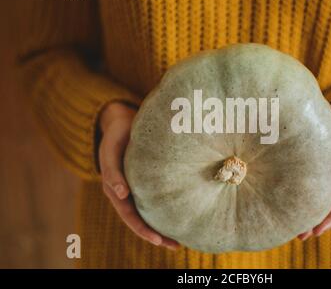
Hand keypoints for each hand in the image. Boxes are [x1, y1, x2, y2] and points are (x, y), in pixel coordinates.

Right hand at [98, 101, 178, 249]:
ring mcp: (134, 190)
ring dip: (161, 230)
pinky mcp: (144, 185)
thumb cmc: (117, 135)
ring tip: (179, 243)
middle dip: (156, 235)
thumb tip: (121, 194)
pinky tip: (180, 220)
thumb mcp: (111, 148)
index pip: (129, 214)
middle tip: (175, 246)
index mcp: (115, 188)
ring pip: (147, 215)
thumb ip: (112, 170)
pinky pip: (154, 203)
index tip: (156, 239)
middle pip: (139, 221)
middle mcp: (124, 194)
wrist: (121, 123)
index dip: (142, 228)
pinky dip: (164, 213)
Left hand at [298, 98, 330, 240]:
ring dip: (307, 212)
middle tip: (299, 236)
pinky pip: (311, 184)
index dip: (328, 219)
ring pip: (318, 197)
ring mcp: (328, 172)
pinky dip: (303, 195)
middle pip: (327, 206)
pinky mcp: (318, 164)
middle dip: (315, 222)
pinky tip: (288, 200)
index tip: (315, 231)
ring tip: (292, 226)